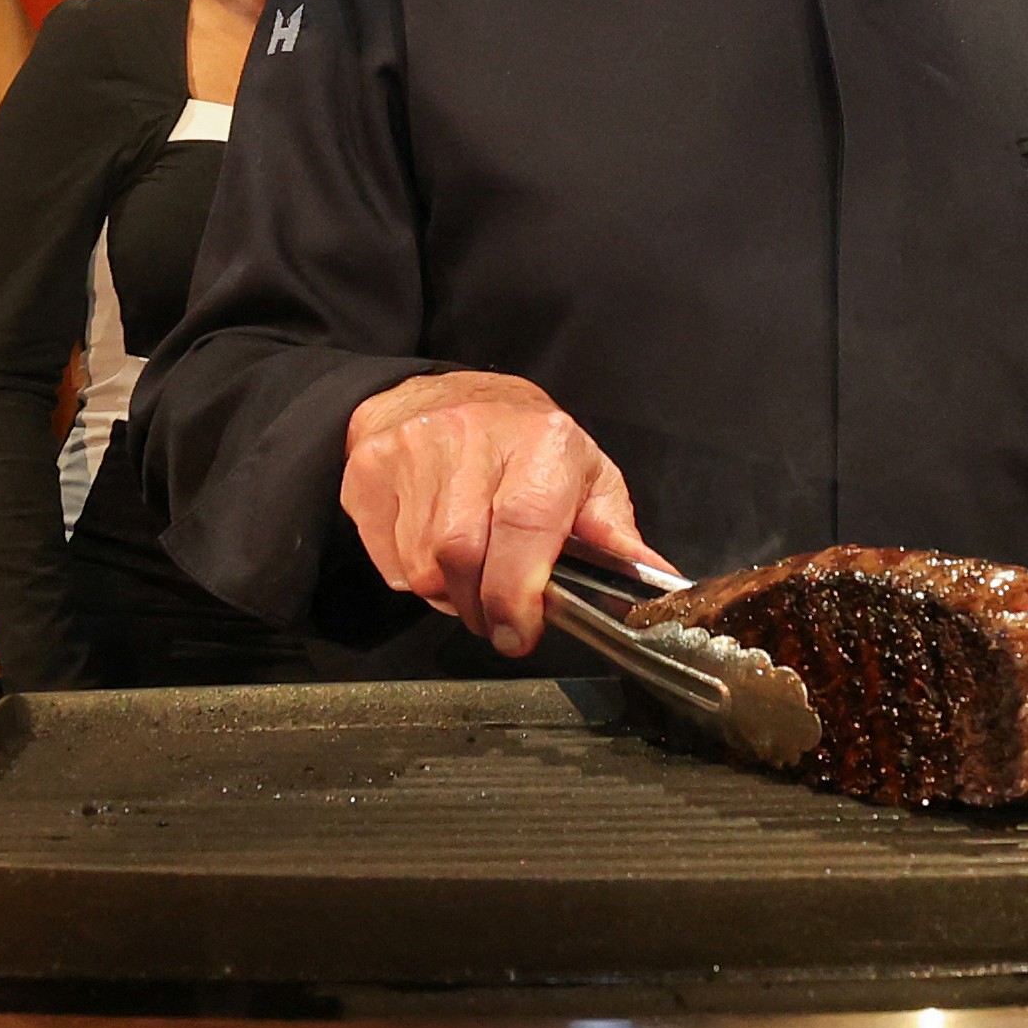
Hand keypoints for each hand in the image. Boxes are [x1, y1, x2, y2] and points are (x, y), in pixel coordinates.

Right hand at [343, 371, 660, 656]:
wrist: (440, 393)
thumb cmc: (523, 443)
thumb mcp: (584, 476)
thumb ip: (614, 535)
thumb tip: (658, 583)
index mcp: (540, 441)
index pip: (522, 526)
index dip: (517, 595)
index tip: (518, 633)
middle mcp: (470, 436)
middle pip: (460, 554)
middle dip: (480, 605)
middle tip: (496, 617)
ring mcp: (411, 450)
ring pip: (421, 565)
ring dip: (447, 591)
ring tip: (468, 572)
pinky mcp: (369, 469)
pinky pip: (387, 558)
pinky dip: (410, 574)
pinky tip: (430, 547)